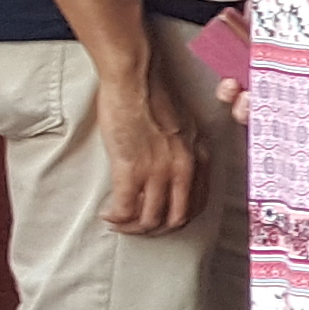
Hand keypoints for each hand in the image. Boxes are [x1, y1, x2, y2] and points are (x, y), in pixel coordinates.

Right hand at [94, 68, 205, 235]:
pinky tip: (108, 214)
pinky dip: (116, 217)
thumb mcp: (184, 125)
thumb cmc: (154, 96)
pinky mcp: (132, 168)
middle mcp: (185, 167)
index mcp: (200, 156)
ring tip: (119, 222)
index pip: (197, 203)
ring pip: (151, 219)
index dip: (176, 218)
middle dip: (155, 230)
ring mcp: (160, 170)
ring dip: (132, 227)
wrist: (137, 79)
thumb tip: (169, 167)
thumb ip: (183, 149)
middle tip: (136, 227)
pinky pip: (126, 209)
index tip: (159, 219)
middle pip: (176, 219)